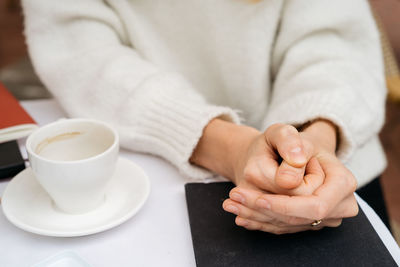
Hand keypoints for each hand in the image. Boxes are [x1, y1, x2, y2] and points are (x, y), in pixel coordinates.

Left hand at [223, 120, 357, 233]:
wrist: (294, 153)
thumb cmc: (291, 143)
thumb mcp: (285, 132)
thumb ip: (289, 143)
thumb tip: (288, 178)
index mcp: (342, 182)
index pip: (315, 204)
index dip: (285, 205)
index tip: (257, 199)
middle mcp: (339, 205)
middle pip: (299, 218)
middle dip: (264, 212)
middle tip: (232, 200)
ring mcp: (325, 218)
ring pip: (288, 225)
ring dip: (256, 217)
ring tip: (230, 204)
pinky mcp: (308, 223)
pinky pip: (284, 227)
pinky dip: (259, 221)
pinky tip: (240, 214)